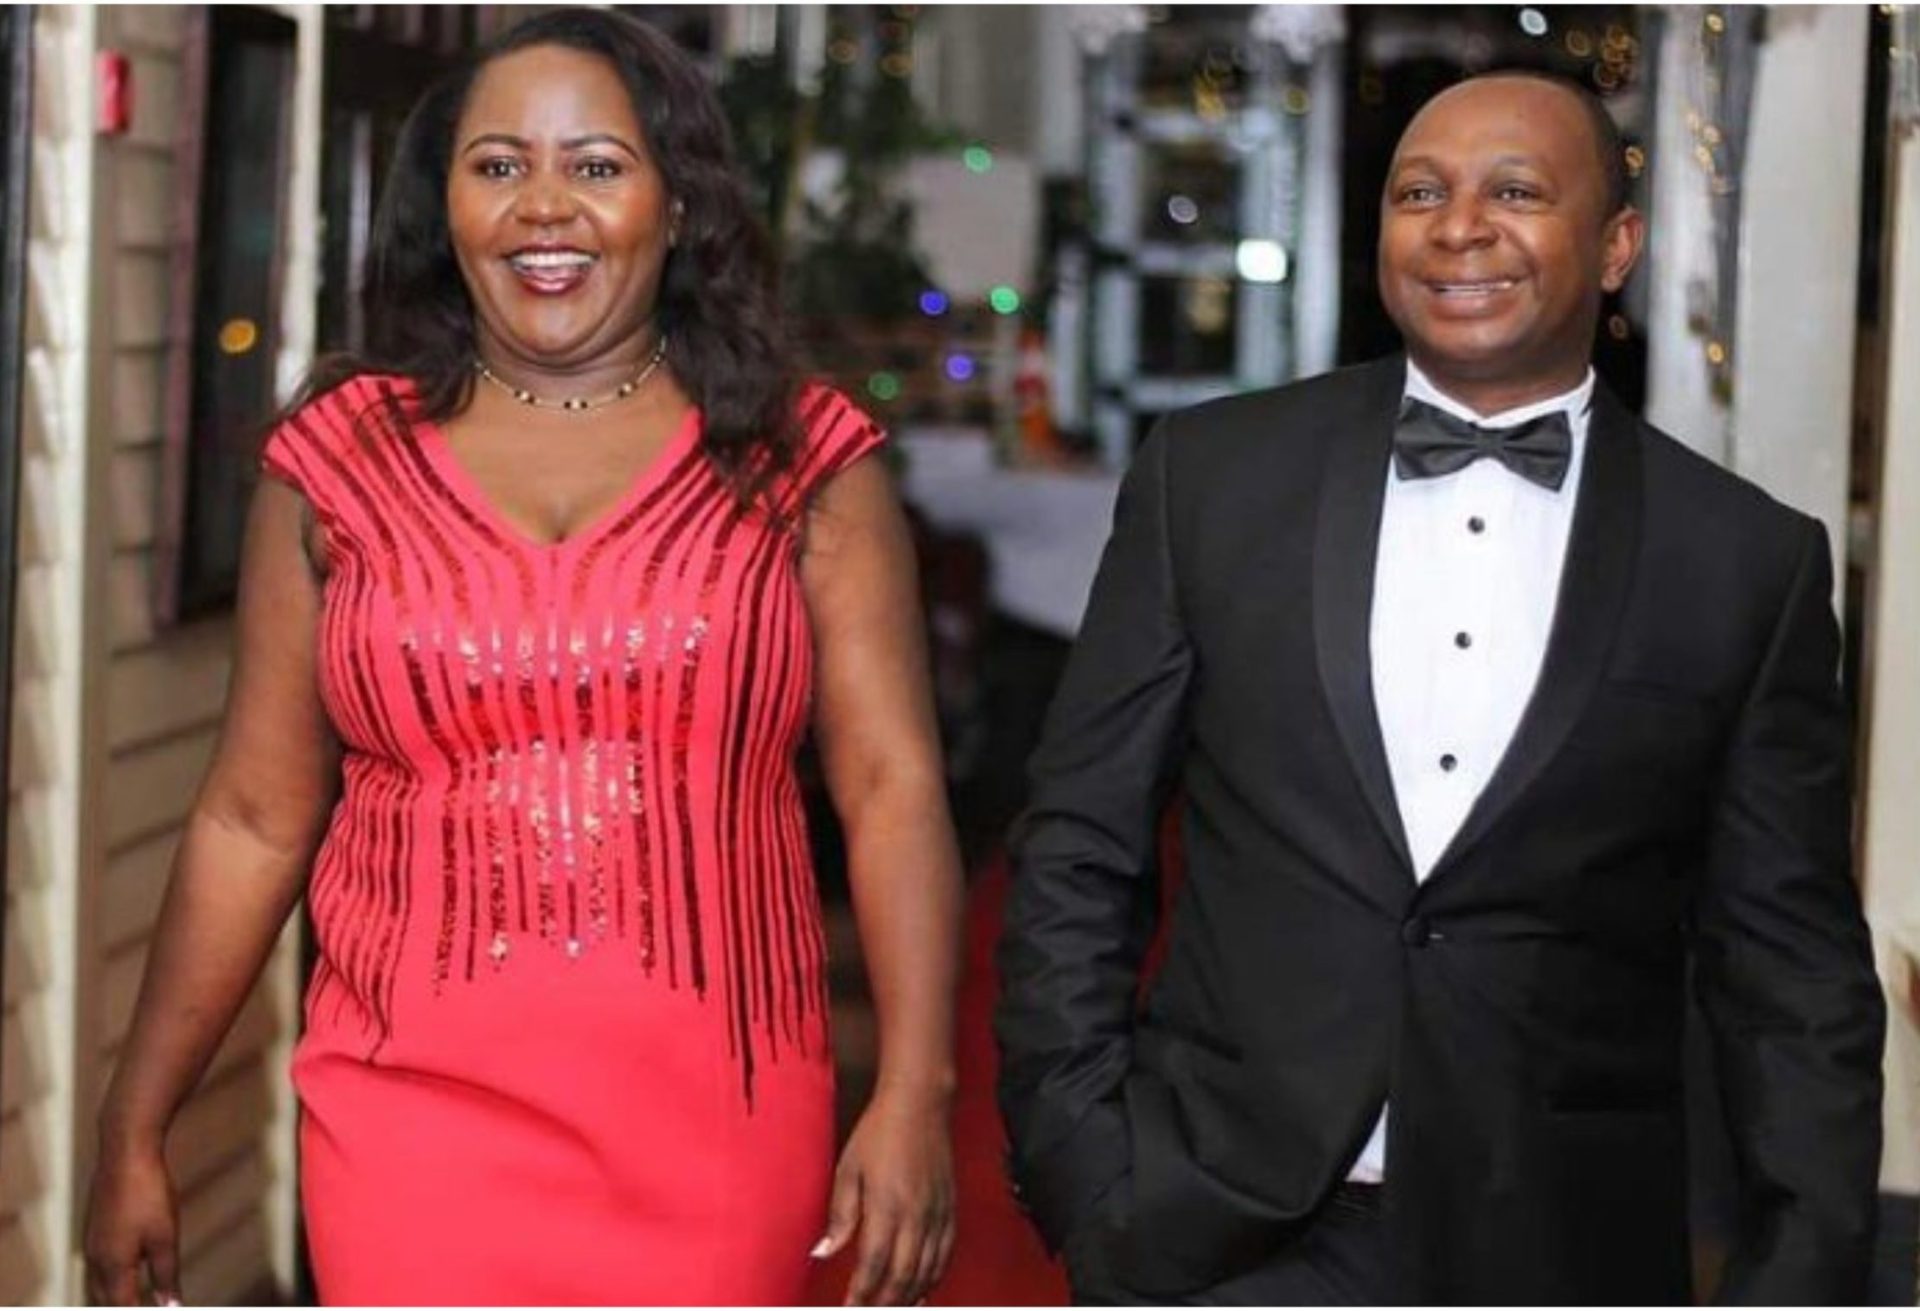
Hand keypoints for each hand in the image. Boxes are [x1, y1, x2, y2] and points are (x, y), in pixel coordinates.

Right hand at [84, 1136, 179, 1306]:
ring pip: (98, 1283)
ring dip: (113, 1296)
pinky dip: (111, 1278)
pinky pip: (98, 1265)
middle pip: (104, 1300)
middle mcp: (96, 1259)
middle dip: (122, 1307)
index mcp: (112, 1266)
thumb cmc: (148, 1194)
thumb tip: (169, 1306)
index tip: (158, 1309)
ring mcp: (92, 1242)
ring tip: (133, 1298)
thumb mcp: (164, 1238)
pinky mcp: (95, 1228)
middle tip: (144, 1304)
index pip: (122, 1306)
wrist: (125, 1153)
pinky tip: (126, 1270)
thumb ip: (165, 1275)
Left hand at [814, 1090, 954, 1305]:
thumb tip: (823, 1251)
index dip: (861, 1293)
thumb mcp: (848, 1168)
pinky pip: (945, 1255)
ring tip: (891, 1308)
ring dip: (908, 1296)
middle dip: (884, 1303)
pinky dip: (933, 1278)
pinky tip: (921, 1289)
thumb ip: (840, 1214)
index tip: (849, 1308)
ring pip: (927, 1271)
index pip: (874, 1264)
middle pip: (903, 1276)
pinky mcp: (950, 1209)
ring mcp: (937, 1214)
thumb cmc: (880, 1131)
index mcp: (888, 1205)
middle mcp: (917, 1215)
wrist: (921, 1103)